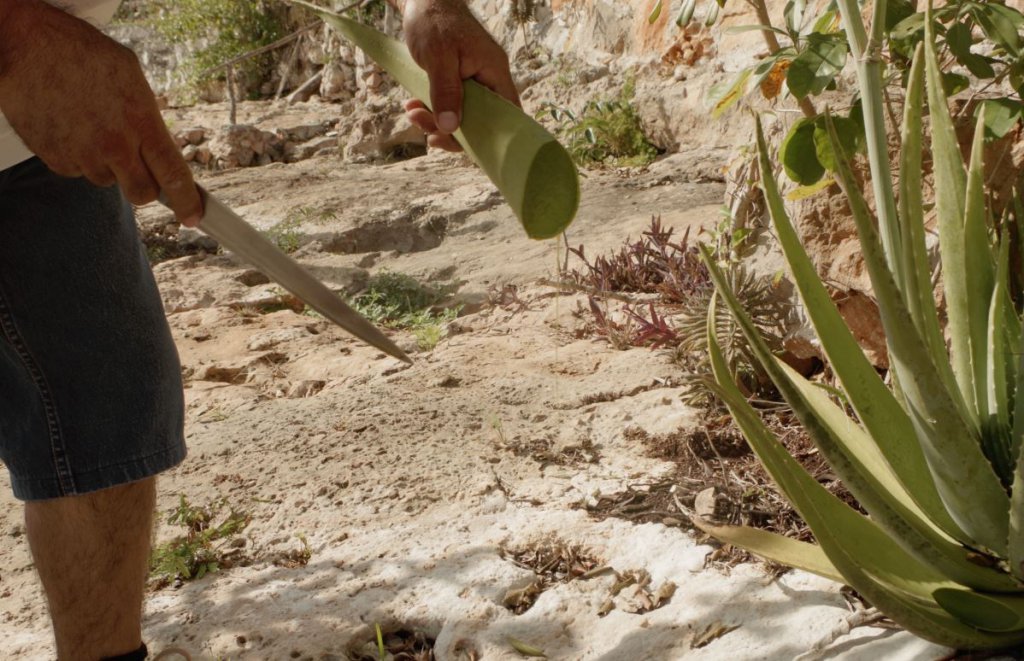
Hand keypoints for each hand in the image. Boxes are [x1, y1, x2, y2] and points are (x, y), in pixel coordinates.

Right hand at [0, 0, 201, 225]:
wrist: (25, 46)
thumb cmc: (78, 51)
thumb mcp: (131, 76)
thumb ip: (148, 116)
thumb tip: (158, 141)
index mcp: (141, 123)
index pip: (173, 176)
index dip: (187, 202)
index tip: (193, 216)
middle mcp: (114, 146)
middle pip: (142, 193)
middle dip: (145, 186)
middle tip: (139, 166)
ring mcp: (83, 156)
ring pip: (107, 180)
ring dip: (107, 164)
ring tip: (92, 126)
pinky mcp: (55, 159)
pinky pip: (77, 171)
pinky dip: (79, 157)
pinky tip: (72, 127)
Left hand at [401, 0, 519, 151]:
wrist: (424, 1)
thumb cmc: (435, 21)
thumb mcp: (438, 57)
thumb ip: (446, 91)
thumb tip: (451, 128)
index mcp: (494, 73)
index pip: (507, 115)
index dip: (494, 137)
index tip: (466, 146)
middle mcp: (489, 81)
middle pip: (480, 122)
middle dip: (451, 131)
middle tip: (424, 128)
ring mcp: (474, 83)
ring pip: (462, 117)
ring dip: (435, 121)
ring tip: (412, 112)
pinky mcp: (458, 84)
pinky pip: (449, 106)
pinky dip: (431, 110)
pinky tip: (413, 106)